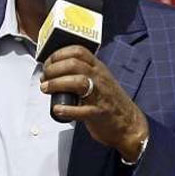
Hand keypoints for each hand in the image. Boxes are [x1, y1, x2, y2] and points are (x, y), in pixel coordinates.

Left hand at [41, 45, 148, 161]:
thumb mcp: (99, 80)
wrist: (129, 124)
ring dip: (57, 84)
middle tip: (44, 78)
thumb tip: (54, 70)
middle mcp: (100, 78)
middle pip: (74, 64)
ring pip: (78, 82)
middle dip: (54, 69)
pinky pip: (82, 110)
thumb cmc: (108, 101)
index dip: (58, 54)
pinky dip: (67, 110)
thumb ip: (83, 72)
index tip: (48, 63)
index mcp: (98, 68)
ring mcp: (101, 95)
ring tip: (45, 89)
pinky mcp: (99, 113)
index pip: (78, 51)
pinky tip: (57, 109)